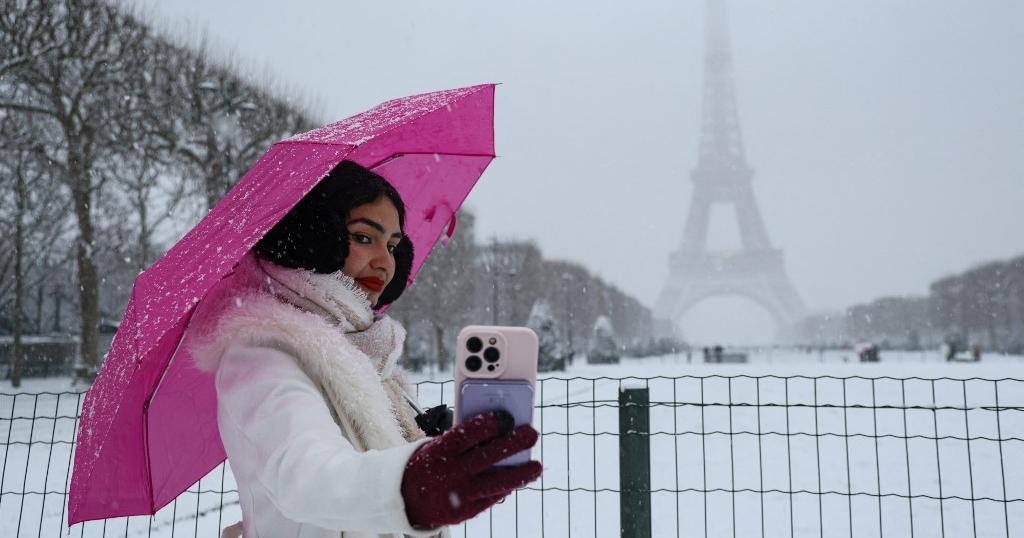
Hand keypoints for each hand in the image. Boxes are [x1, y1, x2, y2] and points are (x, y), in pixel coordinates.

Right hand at [401, 411, 541, 528]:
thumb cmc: (432, 462)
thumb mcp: (438, 447)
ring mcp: (457, 495)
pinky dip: (505, 488)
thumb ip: (464, 441)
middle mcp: (448, 473)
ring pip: (494, 484)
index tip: (505, 417)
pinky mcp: (463, 512)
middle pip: (486, 457)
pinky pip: (490, 498)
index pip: (465, 435)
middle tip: (531, 433)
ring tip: (537, 466)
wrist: (407, 498)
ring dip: (519, 474)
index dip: (486, 425)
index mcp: (438, 451)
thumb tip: (501, 432)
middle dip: (512, 444)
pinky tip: (517, 480)